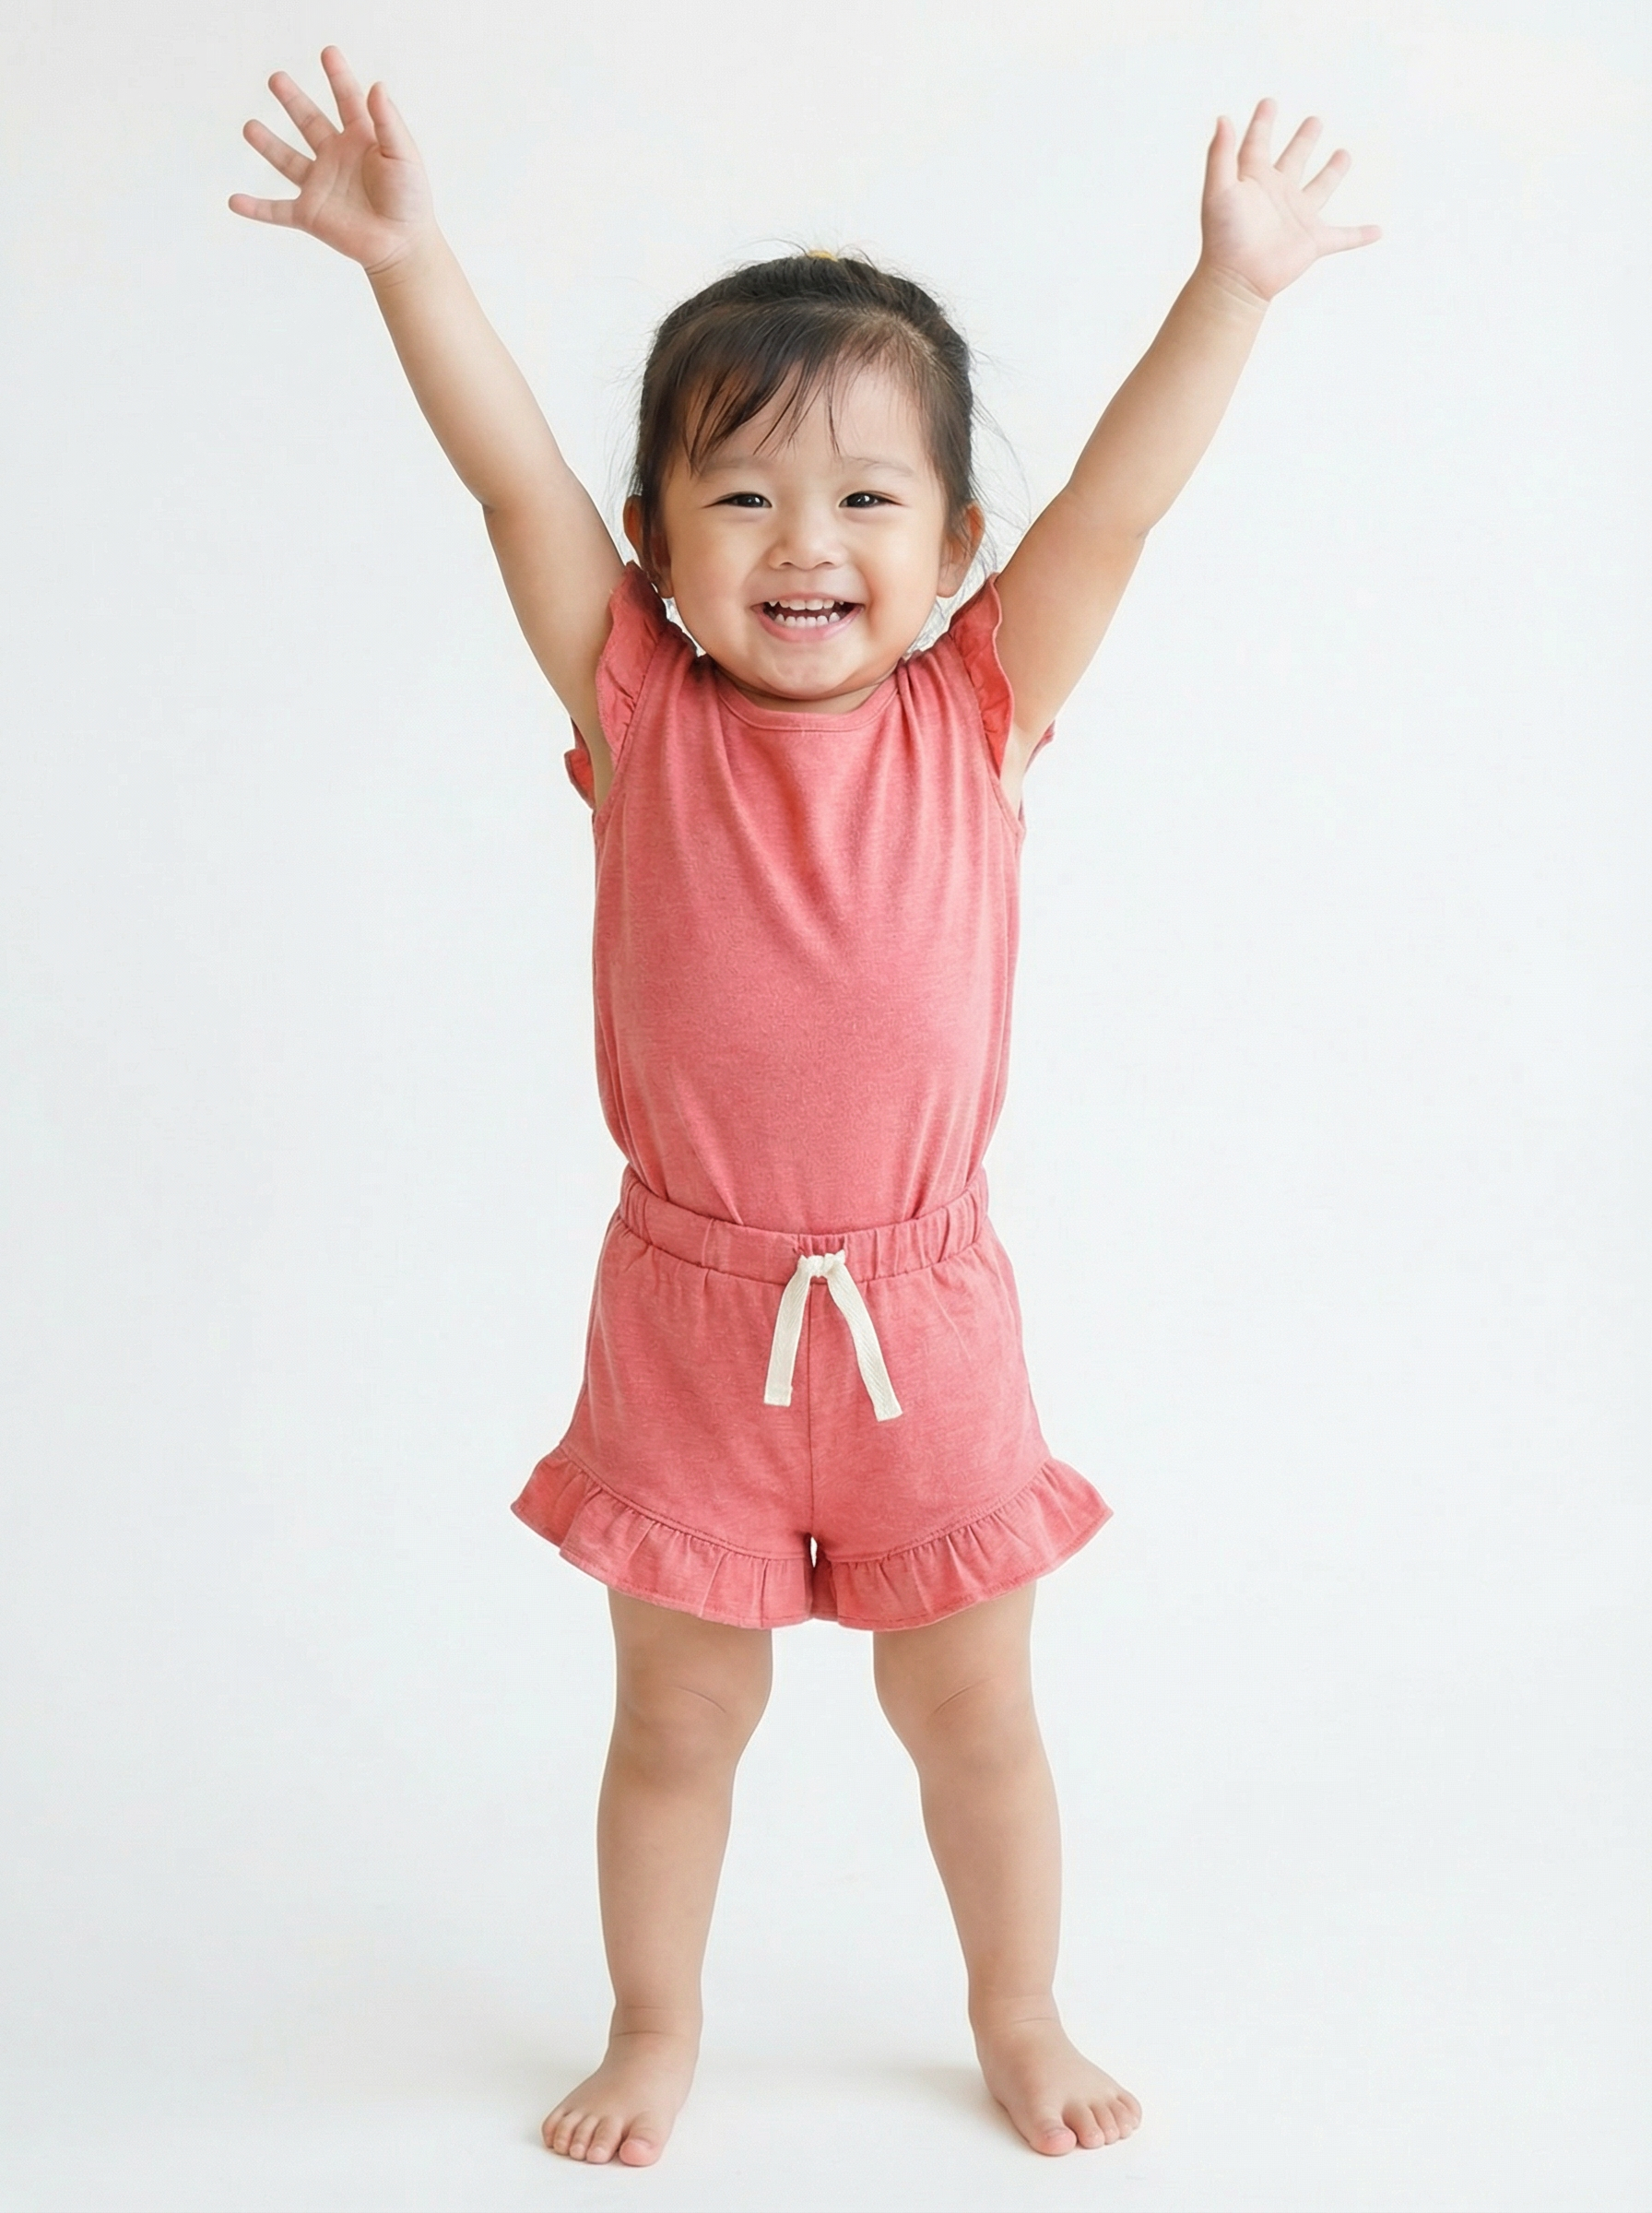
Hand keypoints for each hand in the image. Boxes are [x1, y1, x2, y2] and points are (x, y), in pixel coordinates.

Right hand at [229, 47, 433, 275]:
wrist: (403, 246)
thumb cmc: (410, 200)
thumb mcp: (404, 155)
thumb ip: (388, 122)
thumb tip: (376, 86)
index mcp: (361, 140)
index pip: (347, 101)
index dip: (338, 77)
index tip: (328, 52)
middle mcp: (336, 158)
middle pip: (309, 122)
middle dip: (292, 101)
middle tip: (275, 79)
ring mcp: (321, 185)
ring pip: (287, 161)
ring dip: (268, 144)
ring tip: (249, 127)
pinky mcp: (310, 215)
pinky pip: (277, 211)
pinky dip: (255, 208)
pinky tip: (235, 201)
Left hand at [1198, 98, 1380, 304]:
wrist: (1237, 280)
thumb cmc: (1223, 237)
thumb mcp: (1219, 190)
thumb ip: (1220, 154)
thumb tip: (1224, 118)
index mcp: (1254, 179)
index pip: (1258, 143)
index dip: (1262, 123)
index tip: (1269, 102)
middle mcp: (1278, 194)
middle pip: (1294, 159)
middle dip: (1304, 140)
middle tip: (1314, 120)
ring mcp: (1298, 217)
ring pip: (1320, 188)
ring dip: (1333, 172)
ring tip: (1344, 154)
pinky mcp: (1313, 241)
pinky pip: (1343, 237)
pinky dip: (1360, 235)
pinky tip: (1378, 232)